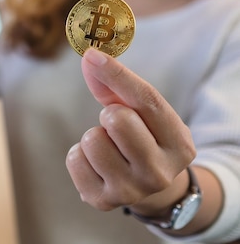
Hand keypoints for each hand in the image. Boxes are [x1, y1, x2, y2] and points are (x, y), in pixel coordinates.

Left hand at [66, 49, 195, 214]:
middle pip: (117, 119)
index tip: (92, 54)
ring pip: (92, 139)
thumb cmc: (143, 138)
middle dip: (109, 114)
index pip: (146, 100)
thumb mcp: (142, 114)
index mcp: (180, 145)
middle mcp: (159, 173)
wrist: (146, 188)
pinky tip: (96, 164)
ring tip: (109, 147)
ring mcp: (131, 191)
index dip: (117, 74)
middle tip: (117, 126)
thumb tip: (88, 58)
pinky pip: (74, 158)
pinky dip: (80, 155)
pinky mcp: (102, 200)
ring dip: (94, 136)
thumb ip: (116, 85)